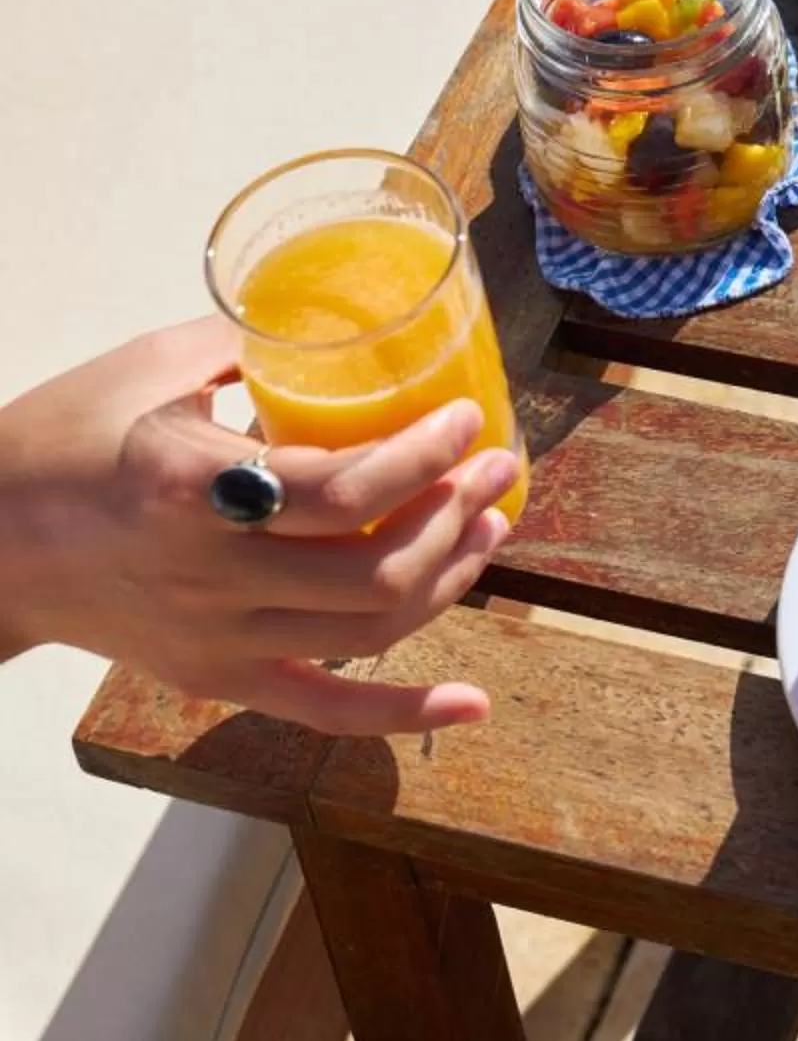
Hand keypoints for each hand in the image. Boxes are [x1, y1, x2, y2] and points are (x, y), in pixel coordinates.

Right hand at [0, 319, 519, 731]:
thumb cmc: (58, 442)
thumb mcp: (147, 368)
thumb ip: (248, 343)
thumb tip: (339, 326)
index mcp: (193, 490)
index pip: (343, 491)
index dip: (423, 458)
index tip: (465, 420)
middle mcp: (208, 576)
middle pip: (373, 571)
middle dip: (456, 517)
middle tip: (496, 470)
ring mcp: (214, 639)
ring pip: (367, 632)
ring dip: (448, 581)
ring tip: (486, 528)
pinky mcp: (214, 678)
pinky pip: (323, 712)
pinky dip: (402, 714)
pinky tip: (472, 704)